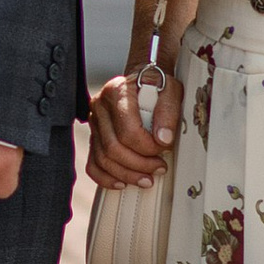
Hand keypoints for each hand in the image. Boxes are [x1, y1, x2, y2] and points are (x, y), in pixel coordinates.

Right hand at [87, 68, 180, 192]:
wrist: (143, 81)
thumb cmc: (156, 85)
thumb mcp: (170, 90)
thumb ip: (168, 111)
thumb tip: (163, 139)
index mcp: (116, 92)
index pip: (128, 130)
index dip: (148, 147)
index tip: (164, 149)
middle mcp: (100, 107)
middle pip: (113, 148)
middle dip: (139, 164)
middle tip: (159, 167)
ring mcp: (95, 122)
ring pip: (103, 159)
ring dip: (127, 174)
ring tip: (147, 178)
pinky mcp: (94, 136)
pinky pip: (93, 163)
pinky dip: (106, 178)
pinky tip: (122, 182)